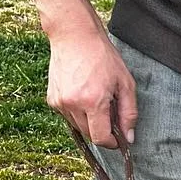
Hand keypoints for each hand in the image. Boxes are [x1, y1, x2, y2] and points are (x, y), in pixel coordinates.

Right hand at [46, 21, 136, 147]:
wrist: (74, 36)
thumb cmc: (103, 57)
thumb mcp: (125, 84)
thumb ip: (129, 113)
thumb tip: (129, 138)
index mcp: (92, 102)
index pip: (100, 138)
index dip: (112, 143)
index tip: (119, 139)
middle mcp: (72, 105)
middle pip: (89, 135)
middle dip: (102, 130)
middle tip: (111, 111)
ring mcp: (59, 103)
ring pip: (78, 127)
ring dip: (90, 121)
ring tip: (97, 99)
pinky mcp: (51, 99)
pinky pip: (68, 117)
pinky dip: (78, 113)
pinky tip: (84, 95)